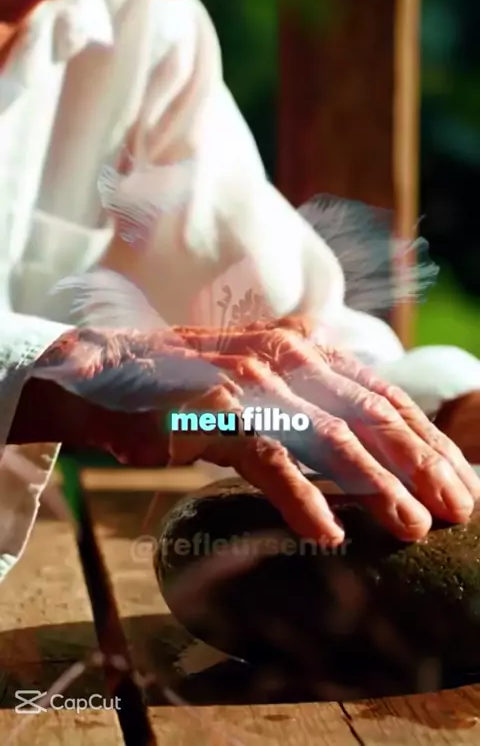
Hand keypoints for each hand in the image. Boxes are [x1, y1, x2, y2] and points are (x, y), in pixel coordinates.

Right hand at [33, 318, 479, 544]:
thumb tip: (364, 442)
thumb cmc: (185, 387)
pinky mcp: (210, 411)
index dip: (425, 437)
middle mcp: (285, 356)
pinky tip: (326, 533)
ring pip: (328, 436)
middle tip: (458, 509)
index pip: (382, 393)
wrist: (102, 373)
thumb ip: (307, 399)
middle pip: (369, 413)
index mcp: (303, 350)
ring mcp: (249, 381)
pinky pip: (266, 457)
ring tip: (412, 526)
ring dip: (375, 485)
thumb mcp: (258, 384)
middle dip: (420, 463)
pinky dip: (299, 496)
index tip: (459, 479)